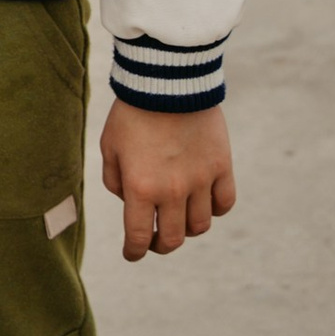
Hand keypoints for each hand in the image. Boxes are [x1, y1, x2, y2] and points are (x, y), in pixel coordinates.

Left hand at [101, 99, 233, 262]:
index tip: (133, 254)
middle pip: (174, 238)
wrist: (167, 81)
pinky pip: (224, 203)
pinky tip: (204, 203)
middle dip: (161, 245)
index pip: (139, 237)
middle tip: (156, 241)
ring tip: (179, 219)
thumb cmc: (132, 113)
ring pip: (200, 226)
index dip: (135, 251)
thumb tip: (130, 201)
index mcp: (141, 188)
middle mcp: (173, 191)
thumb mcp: (110, 147)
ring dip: (187, 228)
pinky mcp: (221, 167)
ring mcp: (201, 180)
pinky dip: (215, 209)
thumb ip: (115, 181)